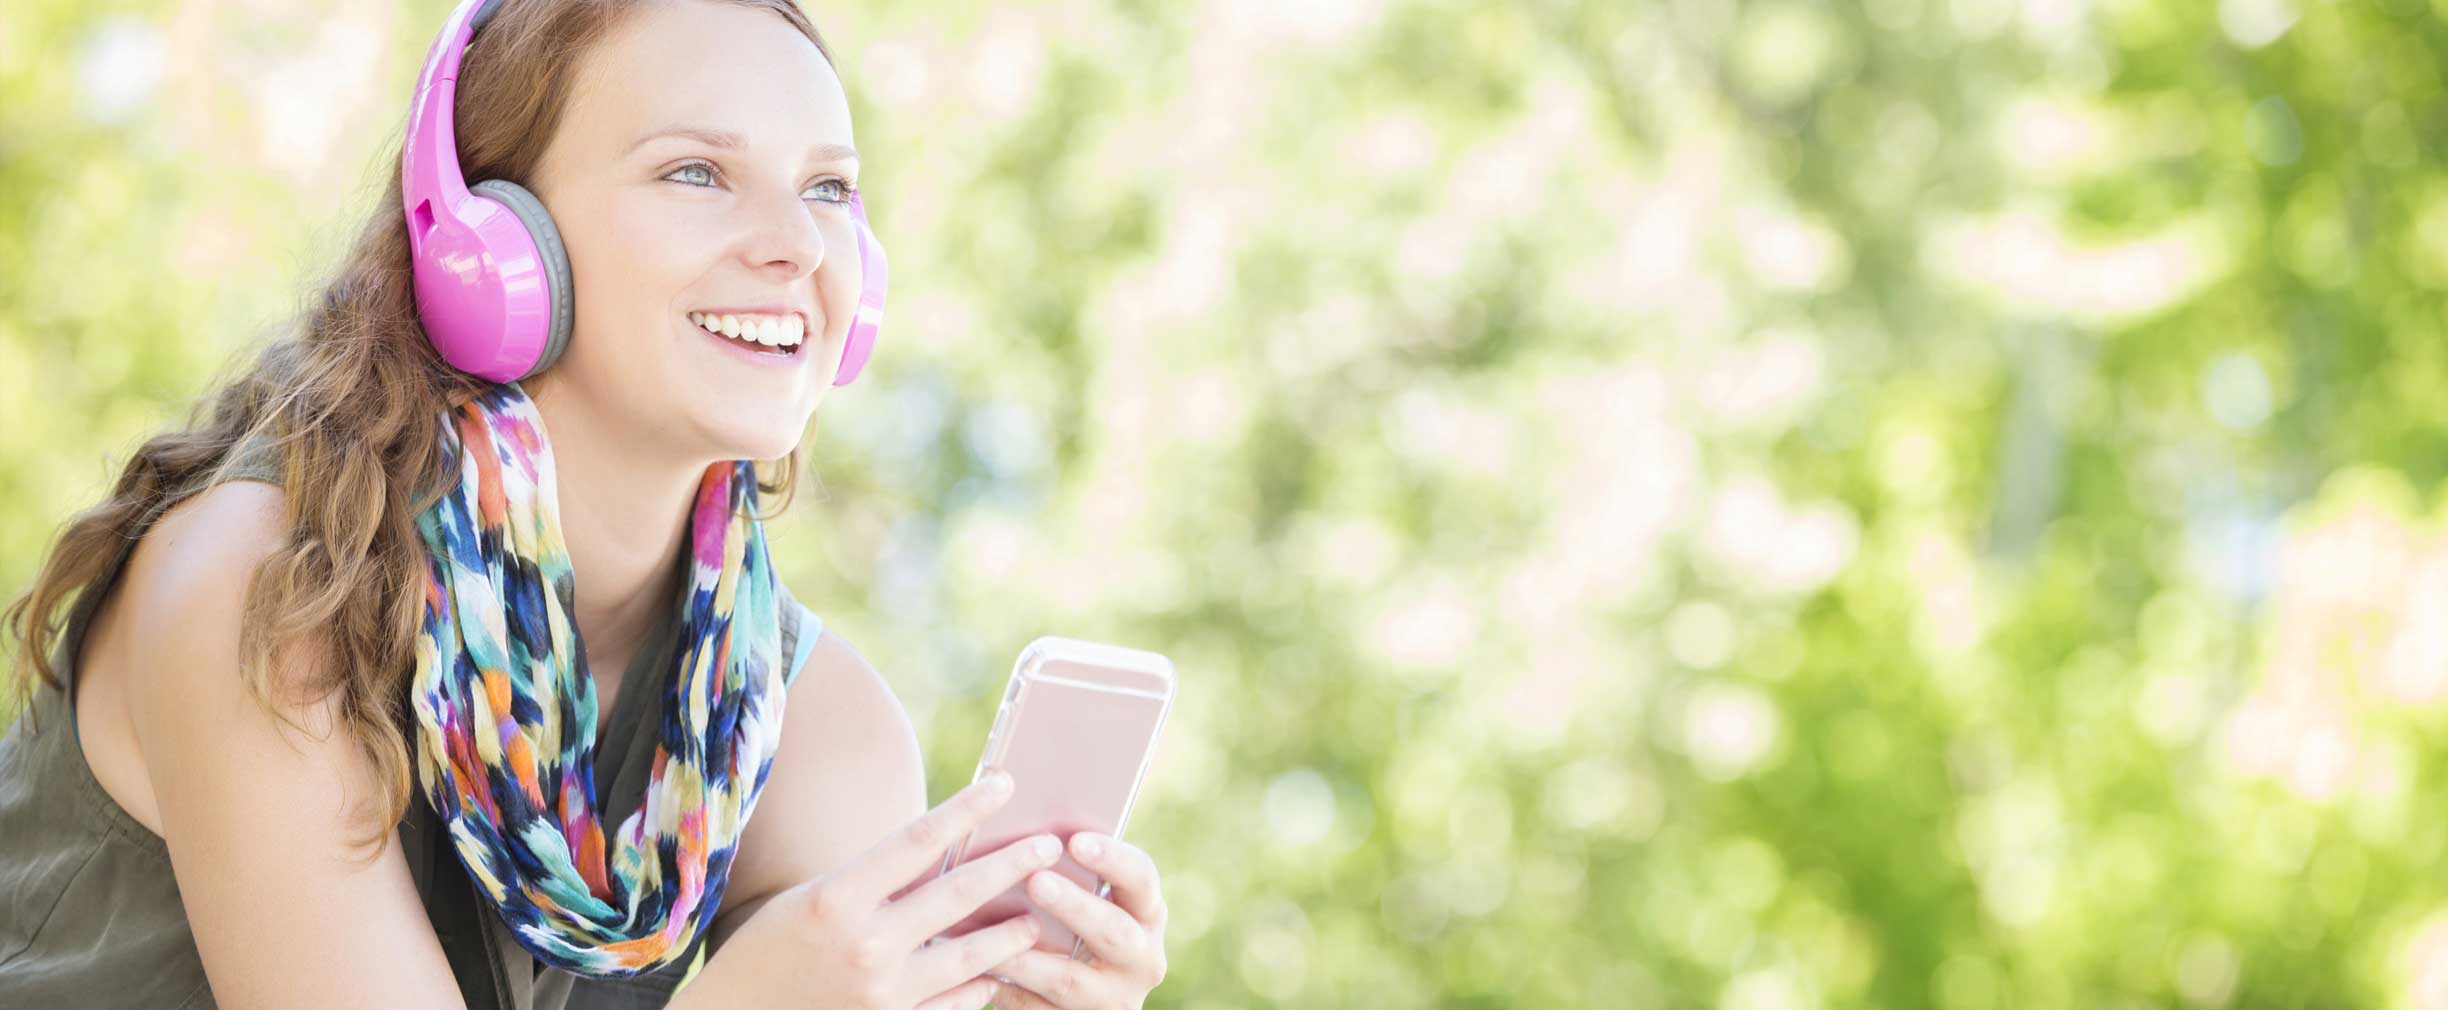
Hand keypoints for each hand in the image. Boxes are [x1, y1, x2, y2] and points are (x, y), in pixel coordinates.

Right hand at [674, 770, 1061, 1009]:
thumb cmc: (770, 949)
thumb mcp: (813, 899)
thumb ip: (876, 882)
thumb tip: (943, 854)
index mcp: (837, 897)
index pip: (917, 839)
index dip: (967, 808)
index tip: (1005, 784)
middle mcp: (864, 943)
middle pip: (958, 894)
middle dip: (1012, 866)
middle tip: (1051, 847)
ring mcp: (882, 993)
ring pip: (969, 956)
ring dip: (1011, 934)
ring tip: (1040, 916)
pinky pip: (953, 1004)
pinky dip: (979, 985)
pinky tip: (998, 972)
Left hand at [983, 832, 1168, 1008]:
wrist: (1080, 994)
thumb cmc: (1073, 922)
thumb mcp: (1090, 898)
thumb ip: (1071, 870)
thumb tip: (1021, 828)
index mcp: (1146, 912)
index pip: (1141, 879)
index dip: (1112, 858)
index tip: (1075, 840)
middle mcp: (1142, 958)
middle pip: (1113, 930)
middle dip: (1074, 906)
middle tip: (1036, 881)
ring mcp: (1114, 999)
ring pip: (1069, 980)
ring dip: (1027, 957)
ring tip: (990, 935)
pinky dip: (1007, 990)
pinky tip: (978, 970)